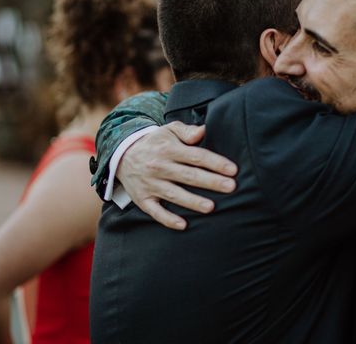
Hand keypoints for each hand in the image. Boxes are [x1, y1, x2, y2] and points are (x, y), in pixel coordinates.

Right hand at [117, 121, 236, 229]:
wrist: (122, 155)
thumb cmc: (156, 143)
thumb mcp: (168, 130)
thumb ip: (187, 131)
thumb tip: (204, 130)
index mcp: (169, 149)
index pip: (196, 156)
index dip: (215, 163)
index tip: (233, 170)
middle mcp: (159, 166)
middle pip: (189, 176)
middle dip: (211, 182)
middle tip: (231, 187)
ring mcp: (150, 184)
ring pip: (174, 195)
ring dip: (192, 202)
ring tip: (211, 207)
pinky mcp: (143, 199)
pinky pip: (155, 211)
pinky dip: (168, 219)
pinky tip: (183, 225)